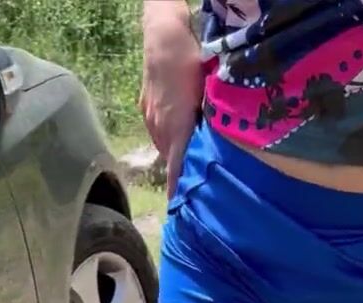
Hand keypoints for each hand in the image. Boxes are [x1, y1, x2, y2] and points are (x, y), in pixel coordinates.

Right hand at [141, 6, 202, 198]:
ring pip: (165, 145)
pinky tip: (179, 133)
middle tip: (196, 185)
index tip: (179, 209)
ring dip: (176, 153)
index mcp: (177, 127)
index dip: (178, 189)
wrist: (162, 34)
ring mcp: (151, 117)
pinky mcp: (146, 107)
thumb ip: (209, 122)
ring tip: (189, 162)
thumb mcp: (207, 93)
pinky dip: (169, 137)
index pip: (177, 168)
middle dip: (182, 173)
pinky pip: (159, 131)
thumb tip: (216, 144)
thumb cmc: (191, 60)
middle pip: (172, 159)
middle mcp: (160, 127)